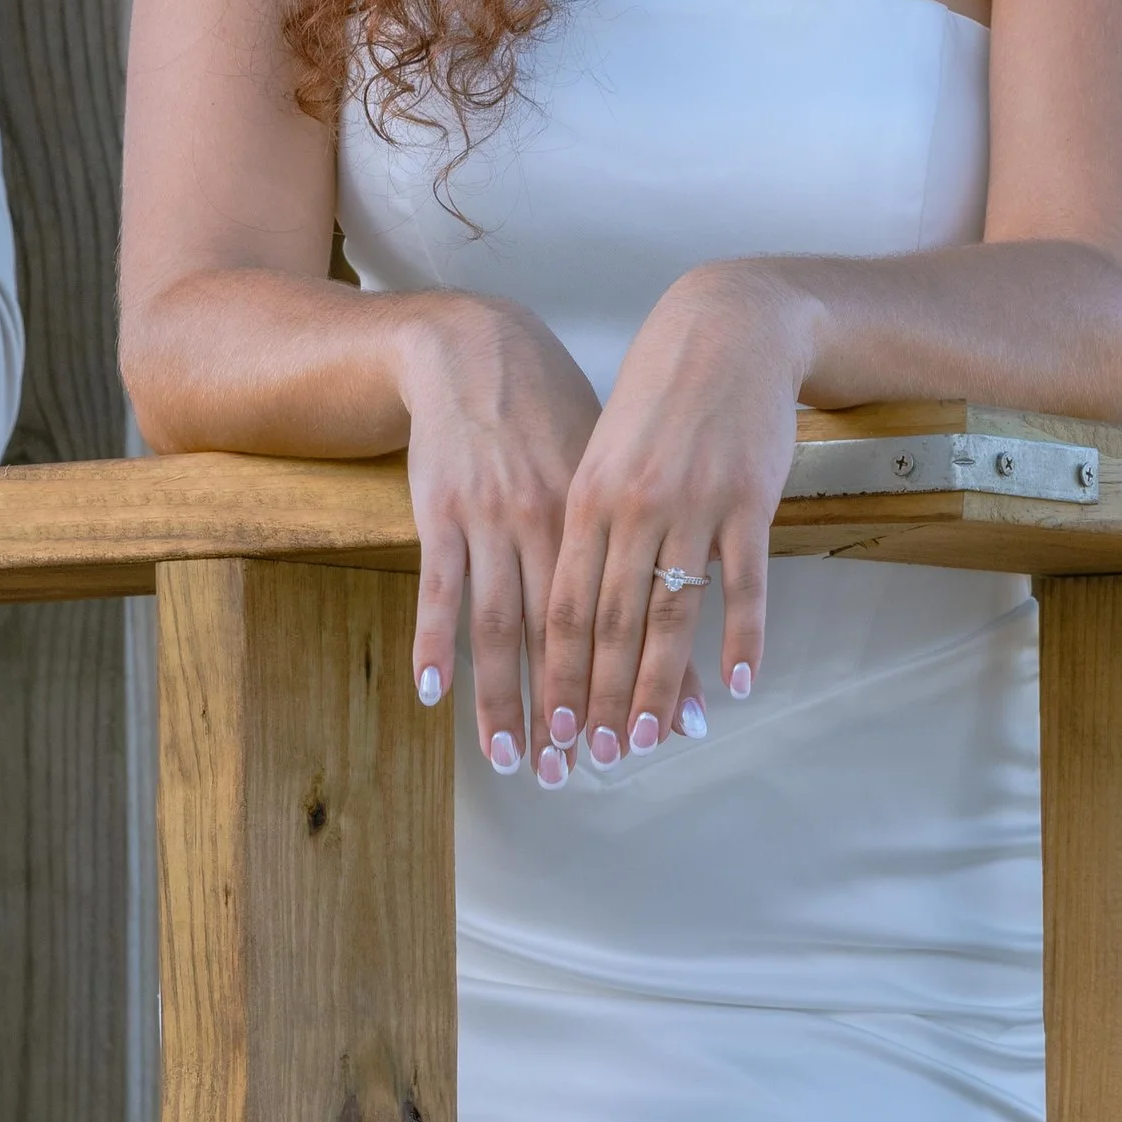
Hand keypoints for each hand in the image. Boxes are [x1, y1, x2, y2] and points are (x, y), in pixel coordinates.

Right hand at [399, 293, 603, 772]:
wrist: (478, 347)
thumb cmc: (553, 409)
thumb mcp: (608, 462)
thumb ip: (637, 530)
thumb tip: (686, 595)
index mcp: (600, 513)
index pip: (621, 618)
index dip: (633, 685)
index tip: (646, 744)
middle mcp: (549, 523)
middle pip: (563, 637)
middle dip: (570, 711)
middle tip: (574, 774)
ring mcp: (490, 519)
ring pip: (501, 626)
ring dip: (503, 699)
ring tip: (507, 757)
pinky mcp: (439, 512)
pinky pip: (438, 589)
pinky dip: (434, 642)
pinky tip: (434, 692)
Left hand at [538, 261, 809, 766]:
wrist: (725, 328)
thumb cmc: (658, 394)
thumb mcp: (602, 449)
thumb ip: (587, 519)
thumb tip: (570, 595)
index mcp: (582, 497)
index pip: (562, 605)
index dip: (557, 672)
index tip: (552, 726)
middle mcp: (629, 507)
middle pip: (610, 623)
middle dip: (600, 698)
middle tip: (596, 758)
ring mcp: (690, 505)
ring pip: (670, 613)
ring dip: (661, 685)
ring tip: (654, 740)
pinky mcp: (747, 499)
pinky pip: (743, 584)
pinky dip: (741, 638)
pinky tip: (741, 684)